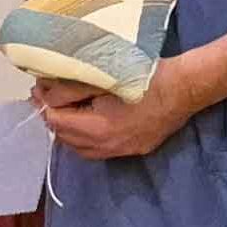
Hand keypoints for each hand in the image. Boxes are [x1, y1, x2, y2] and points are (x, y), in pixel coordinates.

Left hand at [31, 52, 204, 160]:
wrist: (187, 87)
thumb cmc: (145, 75)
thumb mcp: (101, 76)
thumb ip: (69, 88)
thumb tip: (44, 94)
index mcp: (98, 129)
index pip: (56, 121)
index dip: (44, 104)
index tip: (39, 88)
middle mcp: (107, 147)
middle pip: (65, 137)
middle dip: (54, 116)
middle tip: (50, 94)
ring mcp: (122, 152)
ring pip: (79, 147)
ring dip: (69, 129)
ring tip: (68, 107)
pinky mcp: (133, 150)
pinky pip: (98, 150)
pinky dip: (85, 136)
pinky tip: (88, 119)